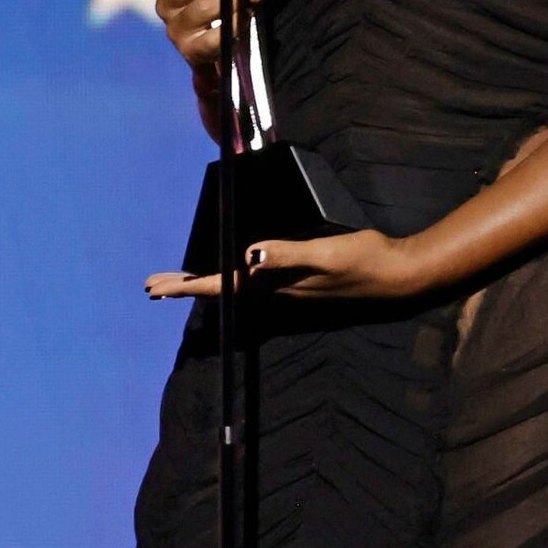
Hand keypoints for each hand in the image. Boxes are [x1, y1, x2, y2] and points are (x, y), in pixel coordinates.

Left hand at [145, 229, 430, 302]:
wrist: (395, 275)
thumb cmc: (363, 260)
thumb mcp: (326, 253)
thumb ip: (289, 255)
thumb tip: (249, 256)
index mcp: (276, 286)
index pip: (223, 285)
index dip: (189, 284)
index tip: (158, 286)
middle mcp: (276, 293)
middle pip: (221, 292)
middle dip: (186, 287)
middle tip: (152, 286)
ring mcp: (287, 292)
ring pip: (234, 291)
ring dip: (204, 286)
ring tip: (178, 283)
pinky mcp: (297, 287)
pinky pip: (251, 288)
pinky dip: (230, 283)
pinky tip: (230, 278)